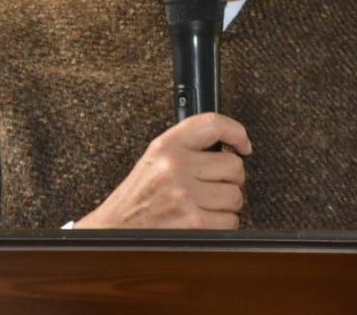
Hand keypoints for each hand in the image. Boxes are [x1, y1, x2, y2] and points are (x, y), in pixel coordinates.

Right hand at [74, 112, 251, 229]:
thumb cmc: (137, 198)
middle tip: (214, 185)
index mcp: (166, 146)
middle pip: (233, 164)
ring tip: (204, 204)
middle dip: (230, 178)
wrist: (113, 231)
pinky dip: (223, 224)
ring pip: (235, 195)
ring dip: (227, 204)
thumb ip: (186, 147)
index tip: (243, 144)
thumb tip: (228, 143)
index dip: (236, 131)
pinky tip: (204, 221)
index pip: (212, 124)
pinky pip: (230, 221)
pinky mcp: (193, 223)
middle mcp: (175, 167)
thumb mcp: (155, 159)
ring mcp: (185, 196)